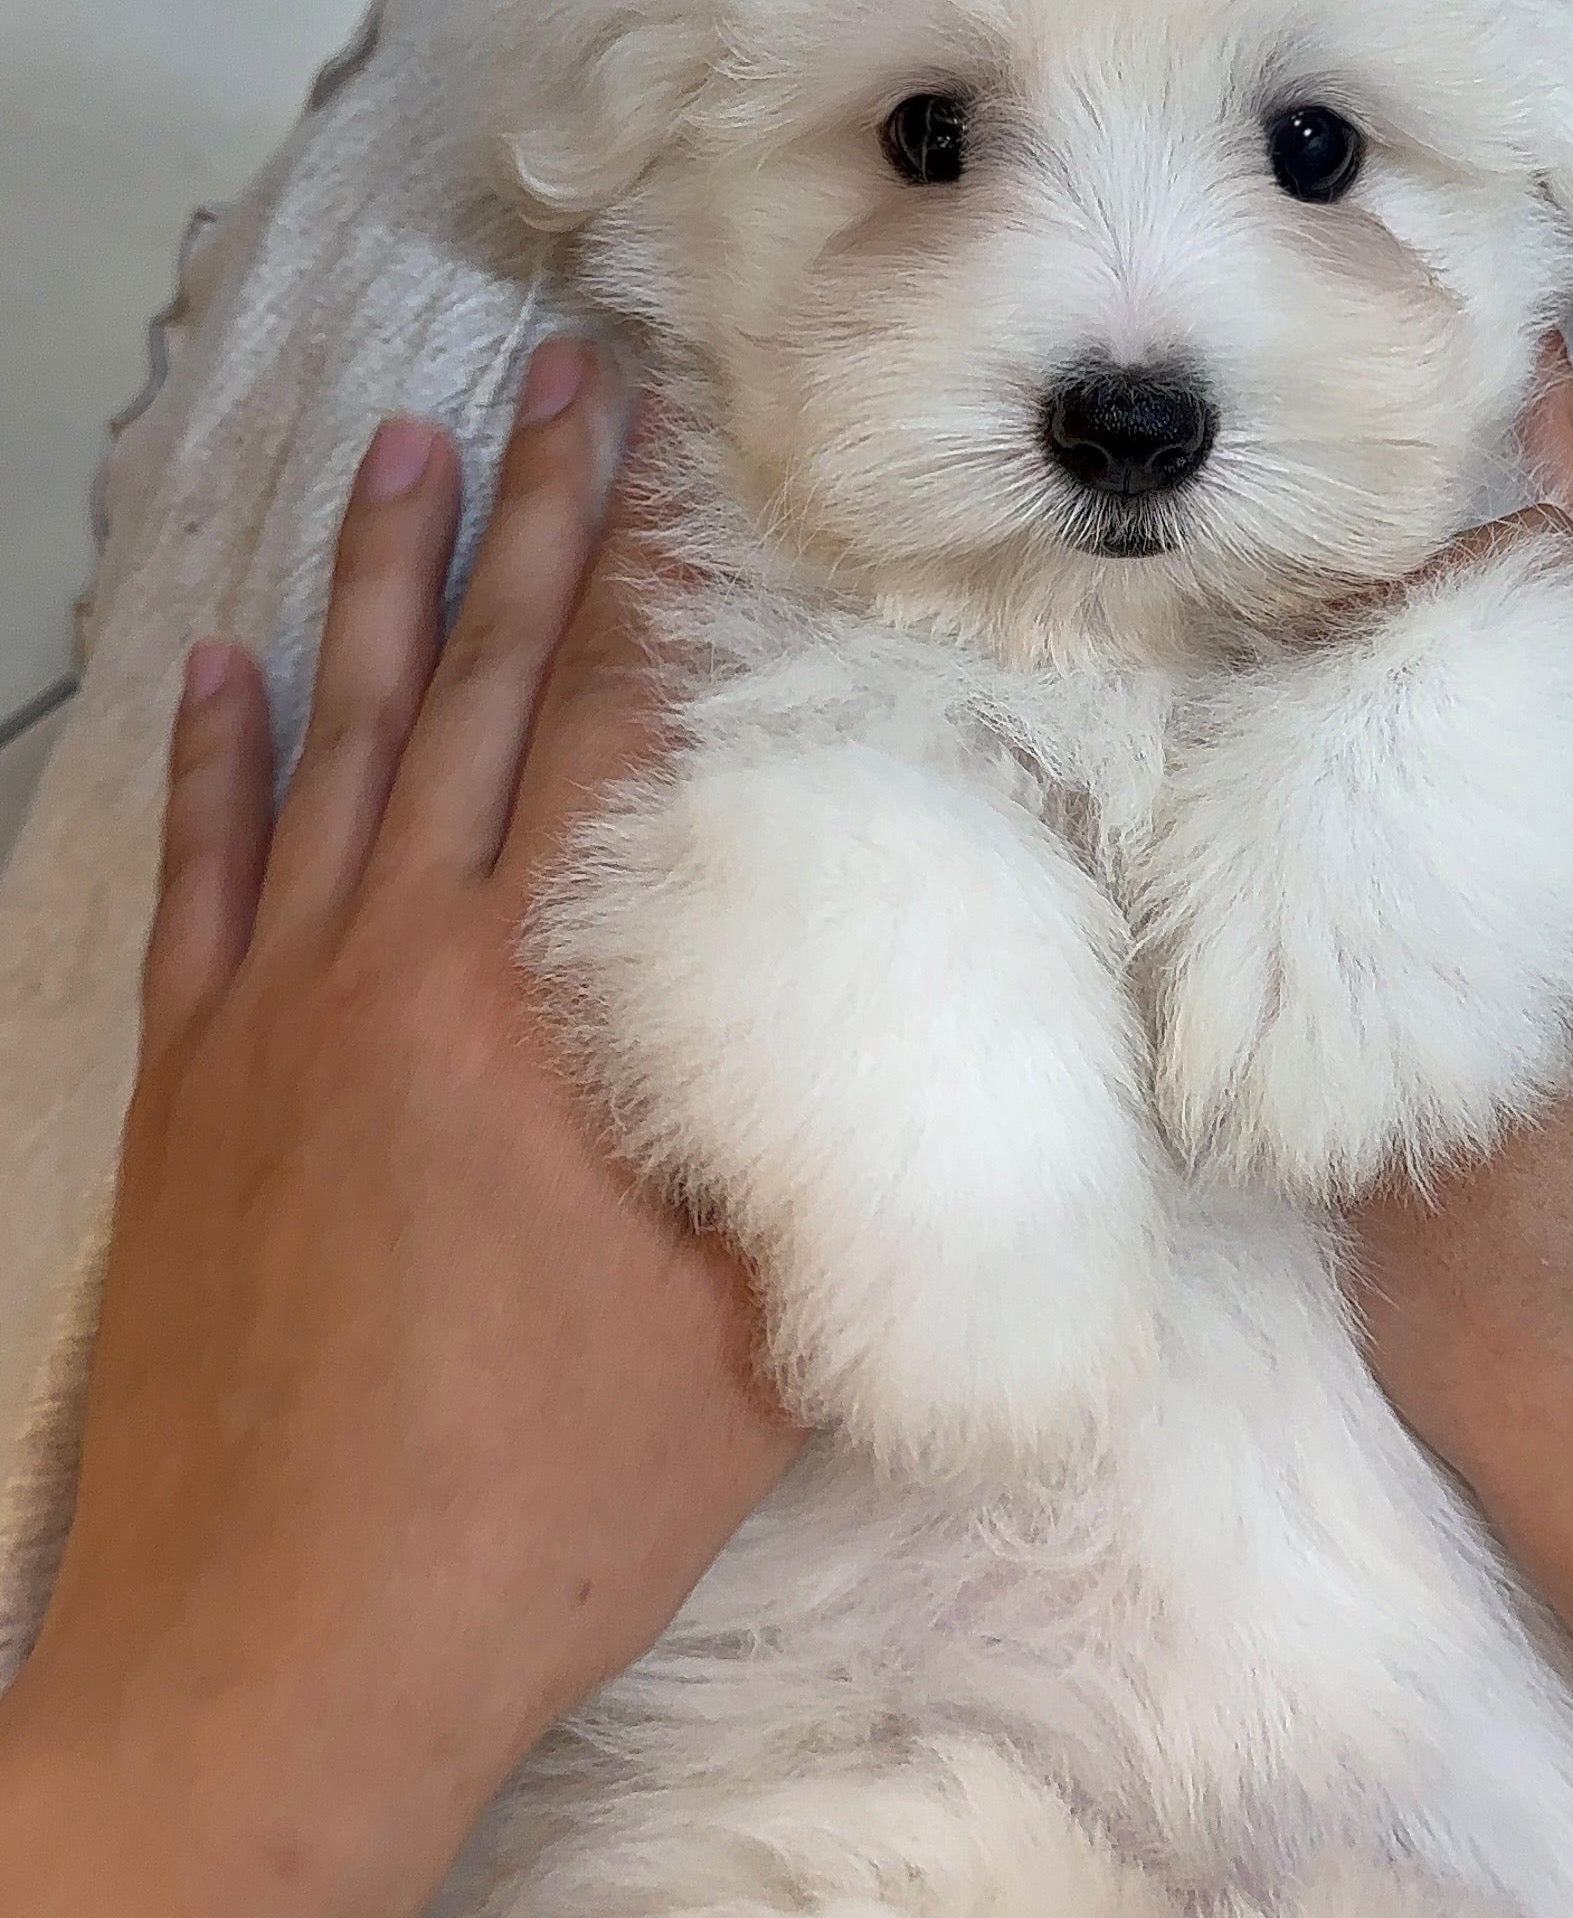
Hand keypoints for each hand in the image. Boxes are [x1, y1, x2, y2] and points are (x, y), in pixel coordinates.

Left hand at [0, 345, 801, 1917]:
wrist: (267, 1661)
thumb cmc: (523, 1514)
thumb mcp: (739, 1352)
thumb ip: (810, 1169)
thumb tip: (914, 1039)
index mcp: (533, 1007)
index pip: (605, 734)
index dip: (648, 582)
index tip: (677, 453)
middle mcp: (390, 967)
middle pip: (474, 692)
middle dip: (528, 523)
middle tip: (558, 378)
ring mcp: (271, 1017)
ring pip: (334, 747)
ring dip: (374, 591)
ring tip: (402, 443)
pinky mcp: (189, 1088)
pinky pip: (200, 879)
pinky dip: (214, 761)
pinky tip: (222, 665)